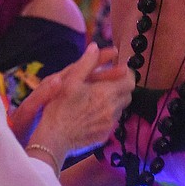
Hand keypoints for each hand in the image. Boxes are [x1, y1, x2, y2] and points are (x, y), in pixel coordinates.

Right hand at [28, 43, 134, 159]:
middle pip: (128, 94)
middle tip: (105, 84)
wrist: (54, 138)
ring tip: (95, 99)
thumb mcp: (70, 81)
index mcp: (106, 93)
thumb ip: (86, 63)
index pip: (130, 80)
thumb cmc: (60, 107)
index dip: (125, 74)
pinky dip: (106, 115)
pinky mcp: (105, 135)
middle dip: (120, 87)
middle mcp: (112, 109)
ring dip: (113, 101)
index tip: (116, 71)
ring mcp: (110, 124)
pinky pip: (112, 122)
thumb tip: (94, 47)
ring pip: (120, 108)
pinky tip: (91, 114)